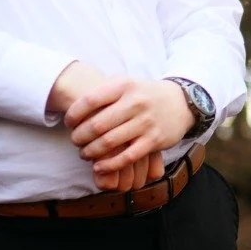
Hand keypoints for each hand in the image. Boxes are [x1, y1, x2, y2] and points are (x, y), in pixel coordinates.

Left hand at [64, 75, 196, 192]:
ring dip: (91, 152)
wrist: (181, 102)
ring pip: (110, 142)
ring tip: (84, 154)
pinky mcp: (154, 141)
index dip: (74, 114)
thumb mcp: (127, 82)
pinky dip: (109, 165)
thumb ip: (103, 89)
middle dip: (80, 137)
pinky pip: (127, 157)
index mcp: (125, 86)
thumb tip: (73, 103)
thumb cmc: (145, 94)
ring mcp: (146, 122)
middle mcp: (136, 102)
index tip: (69, 122)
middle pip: (97, 124)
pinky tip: (99, 167)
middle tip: (75, 141)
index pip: (90, 100)